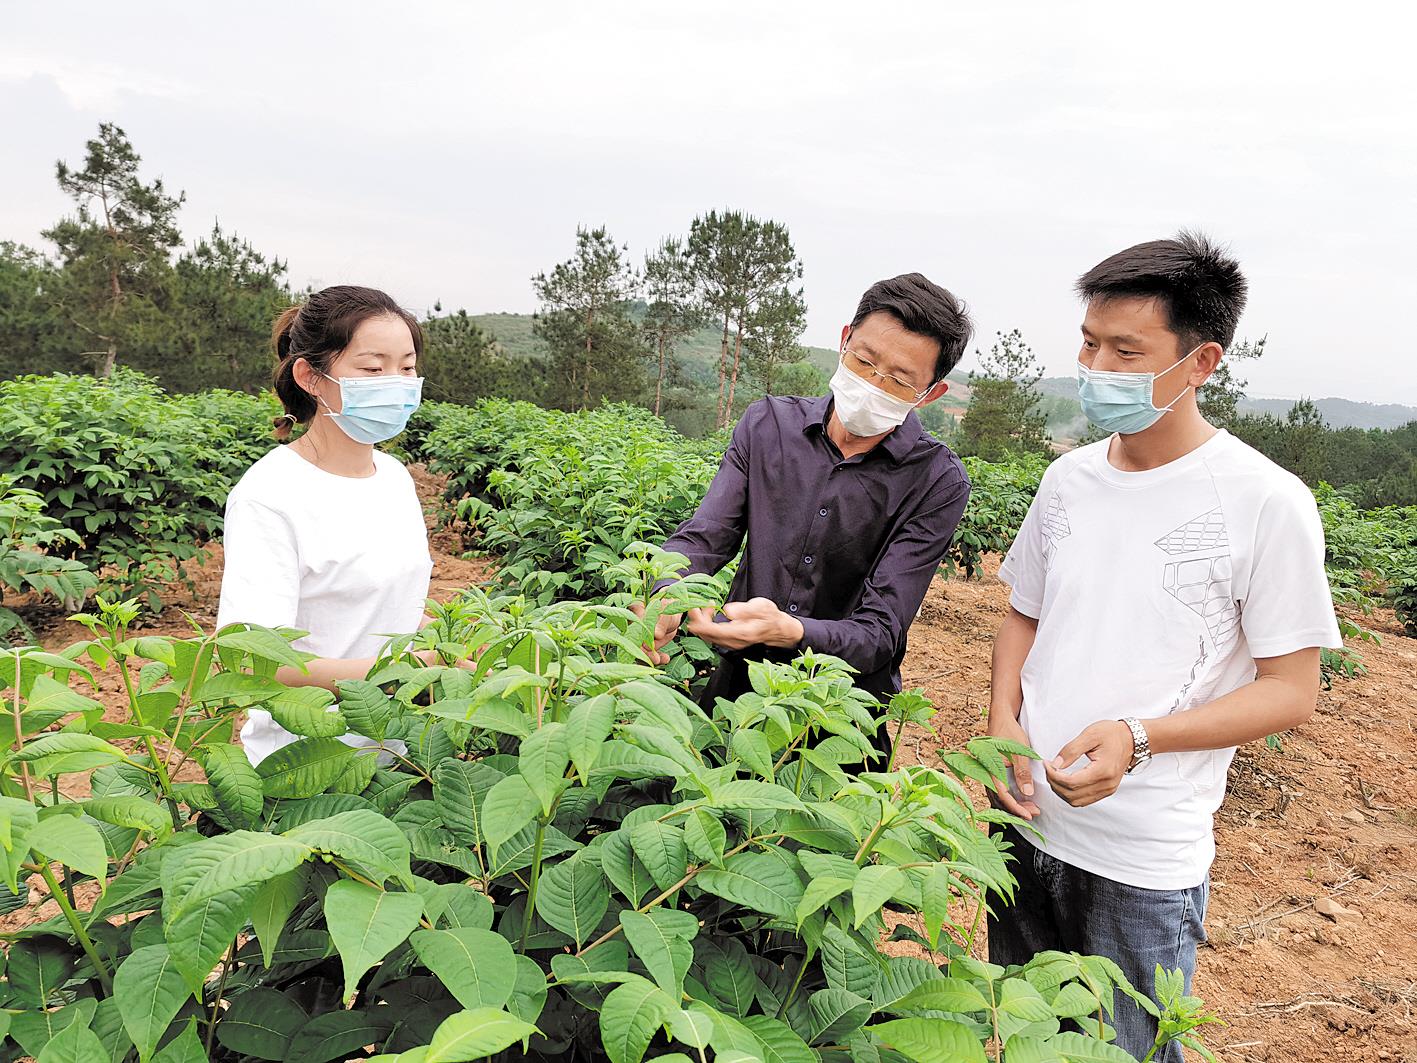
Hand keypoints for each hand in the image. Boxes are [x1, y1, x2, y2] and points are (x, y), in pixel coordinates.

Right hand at [629, 602, 680, 665]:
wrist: (672, 613)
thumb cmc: (667, 607)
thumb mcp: (666, 612)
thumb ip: (661, 623)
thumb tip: (656, 635)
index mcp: (634, 614)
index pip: (631, 629)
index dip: (638, 641)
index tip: (648, 647)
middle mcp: (633, 626)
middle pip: (634, 642)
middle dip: (644, 653)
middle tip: (655, 659)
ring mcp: (639, 637)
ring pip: (641, 650)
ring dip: (650, 658)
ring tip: (661, 660)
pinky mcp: (646, 645)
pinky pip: (649, 654)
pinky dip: (657, 657)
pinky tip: (665, 659)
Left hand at [685, 597, 803, 651]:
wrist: (778, 629)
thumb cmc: (770, 617)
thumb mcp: (761, 607)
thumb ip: (745, 610)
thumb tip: (728, 611)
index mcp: (740, 633)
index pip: (712, 631)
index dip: (699, 621)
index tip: (692, 608)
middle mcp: (733, 641)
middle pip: (706, 634)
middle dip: (696, 619)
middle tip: (694, 603)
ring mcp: (731, 643)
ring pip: (708, 636)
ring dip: (701, 621)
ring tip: (705, 605)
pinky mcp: (730, 641)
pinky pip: (713, 636)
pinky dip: (707, 624)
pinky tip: (710, 613)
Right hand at [985, 709, 1039, 820]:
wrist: (1001, 717)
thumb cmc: (1009, 732)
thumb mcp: (1019, 752)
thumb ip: (1022, 773)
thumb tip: (1027, 793)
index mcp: (991, 770)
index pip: (1002, 795)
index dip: (1016, 808)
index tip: (1029, 814)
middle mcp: (986, 773)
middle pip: (999, 799)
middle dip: (1016, 808)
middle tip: (1034, 812)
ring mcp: (988, 772)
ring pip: (998, 795)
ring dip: (1014, 803)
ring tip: (1030, 807)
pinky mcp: (992, 770)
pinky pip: (998, 789)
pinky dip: (1010, 796)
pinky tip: (1020, 797)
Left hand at [1044, 720, 1134, 807]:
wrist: (1131, 739)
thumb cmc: (1112, 734)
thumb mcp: (1089, 735)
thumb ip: (1071, 750)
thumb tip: (1055, 764)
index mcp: (1103, 771)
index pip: (1070, 782)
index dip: (1054, 775)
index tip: (1046, 764)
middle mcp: (1106, 785)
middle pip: (1071, 795)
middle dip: (1055, 783)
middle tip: (1049, 768)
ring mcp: (1108, 790)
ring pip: (1076, 801)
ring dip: (1061, 791)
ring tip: (1055, 774)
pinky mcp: (1107, 791)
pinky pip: (1084, 800)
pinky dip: (1070, 793)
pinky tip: (1065, 781)